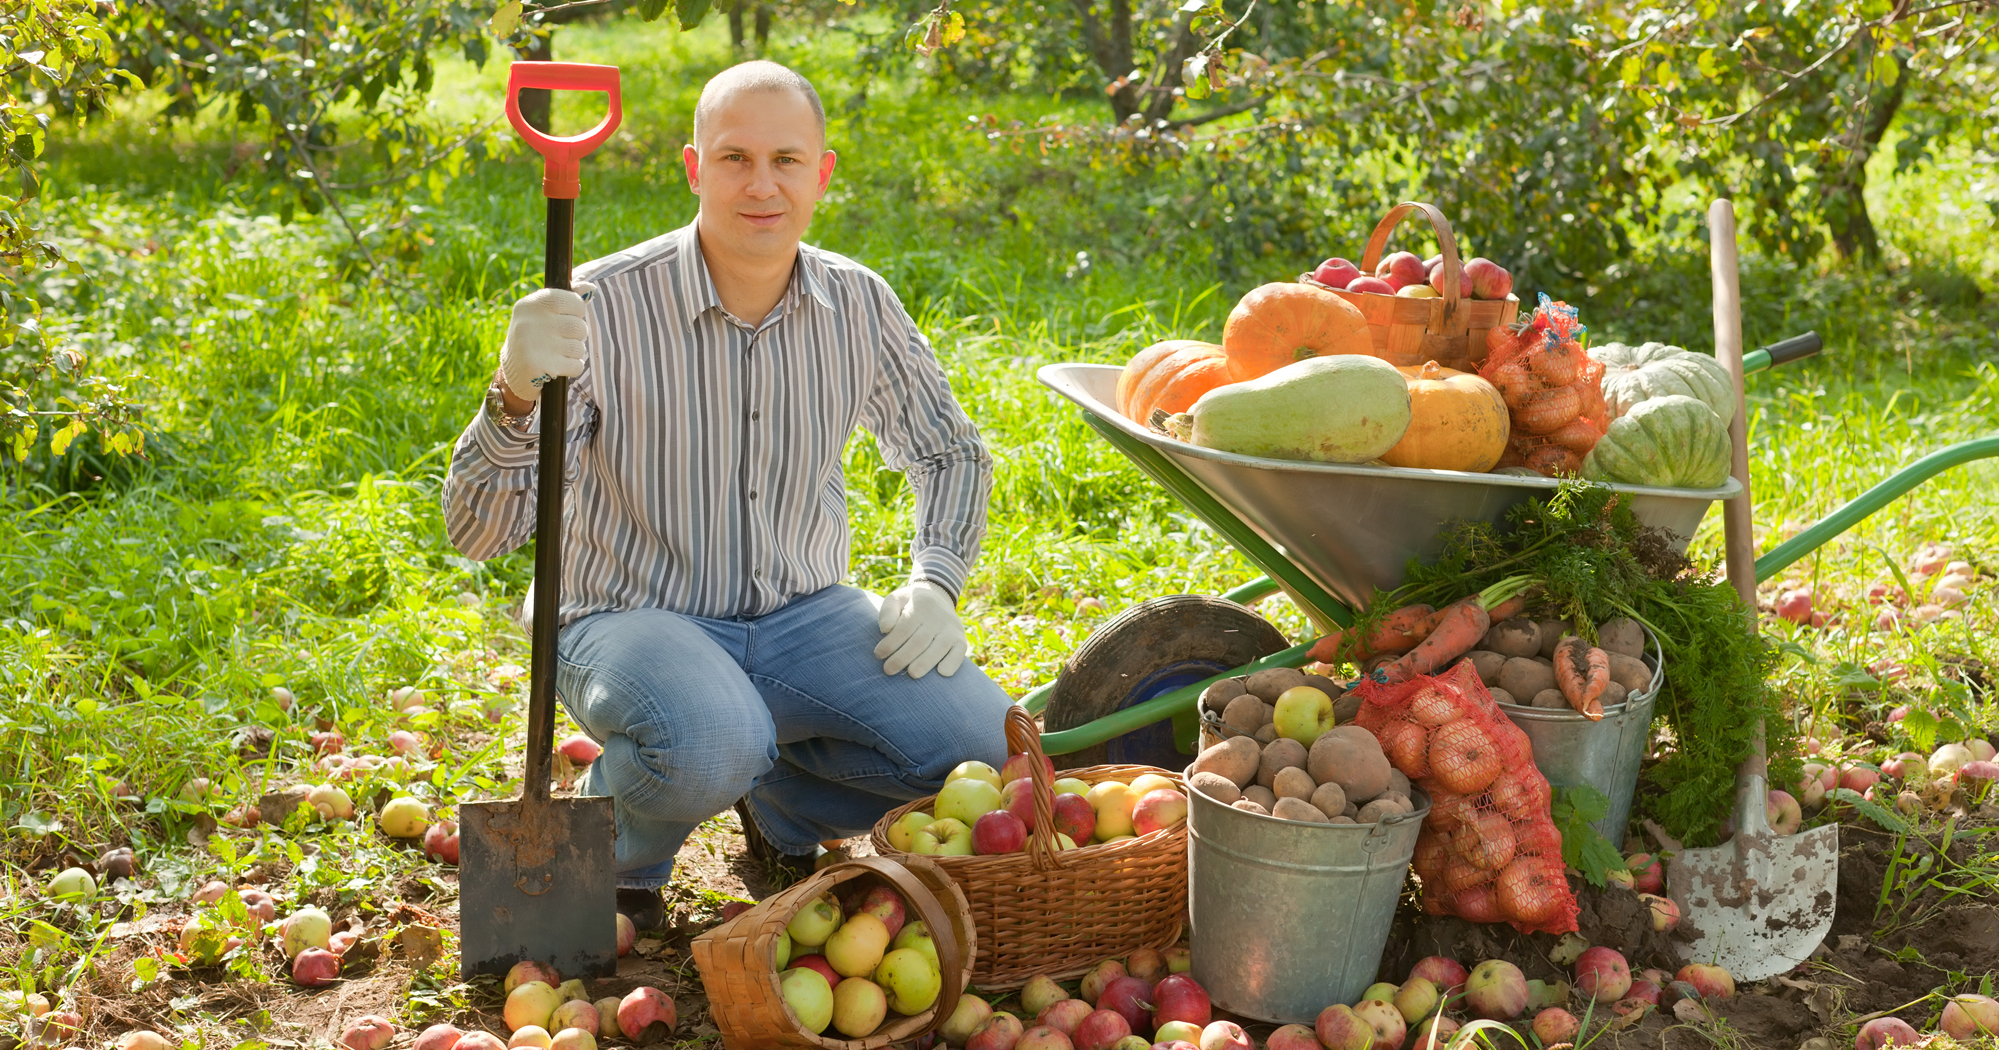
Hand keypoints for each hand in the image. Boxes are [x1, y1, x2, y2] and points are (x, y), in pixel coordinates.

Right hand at [498, 281, 595, 402]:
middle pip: (578, 326)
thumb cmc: (535, 334)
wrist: (514, 369)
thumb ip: (567, 298)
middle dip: (578, 334)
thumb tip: (590, 287)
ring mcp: (534, 345)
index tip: (569, 316)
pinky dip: (573, 367)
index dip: (578, 310)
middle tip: (563, 338)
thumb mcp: (544, 312)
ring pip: (579, 347)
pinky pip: (576, 366)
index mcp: (531, 304)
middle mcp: (530, 322)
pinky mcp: (540, 367)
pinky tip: (560, 365)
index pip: (573, 301)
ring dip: (575, 352)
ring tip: (560, 352)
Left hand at [874, 580, 968, 678]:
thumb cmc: (909, 605)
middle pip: (920, 641)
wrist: (937, 597)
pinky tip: (942, 672)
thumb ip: (887, 611)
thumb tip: (885, 629)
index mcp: (919, 606)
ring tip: (912, 674)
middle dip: (903, 657)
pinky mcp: (960, 640)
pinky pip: (959, 652)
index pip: (904, 628)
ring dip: (926, 663)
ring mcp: (951, 629)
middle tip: (888, 670)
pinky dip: (952, 662)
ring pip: (939, 647)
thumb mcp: (896, 599)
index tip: (878, 654)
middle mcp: (937, 617)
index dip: (890, 643)